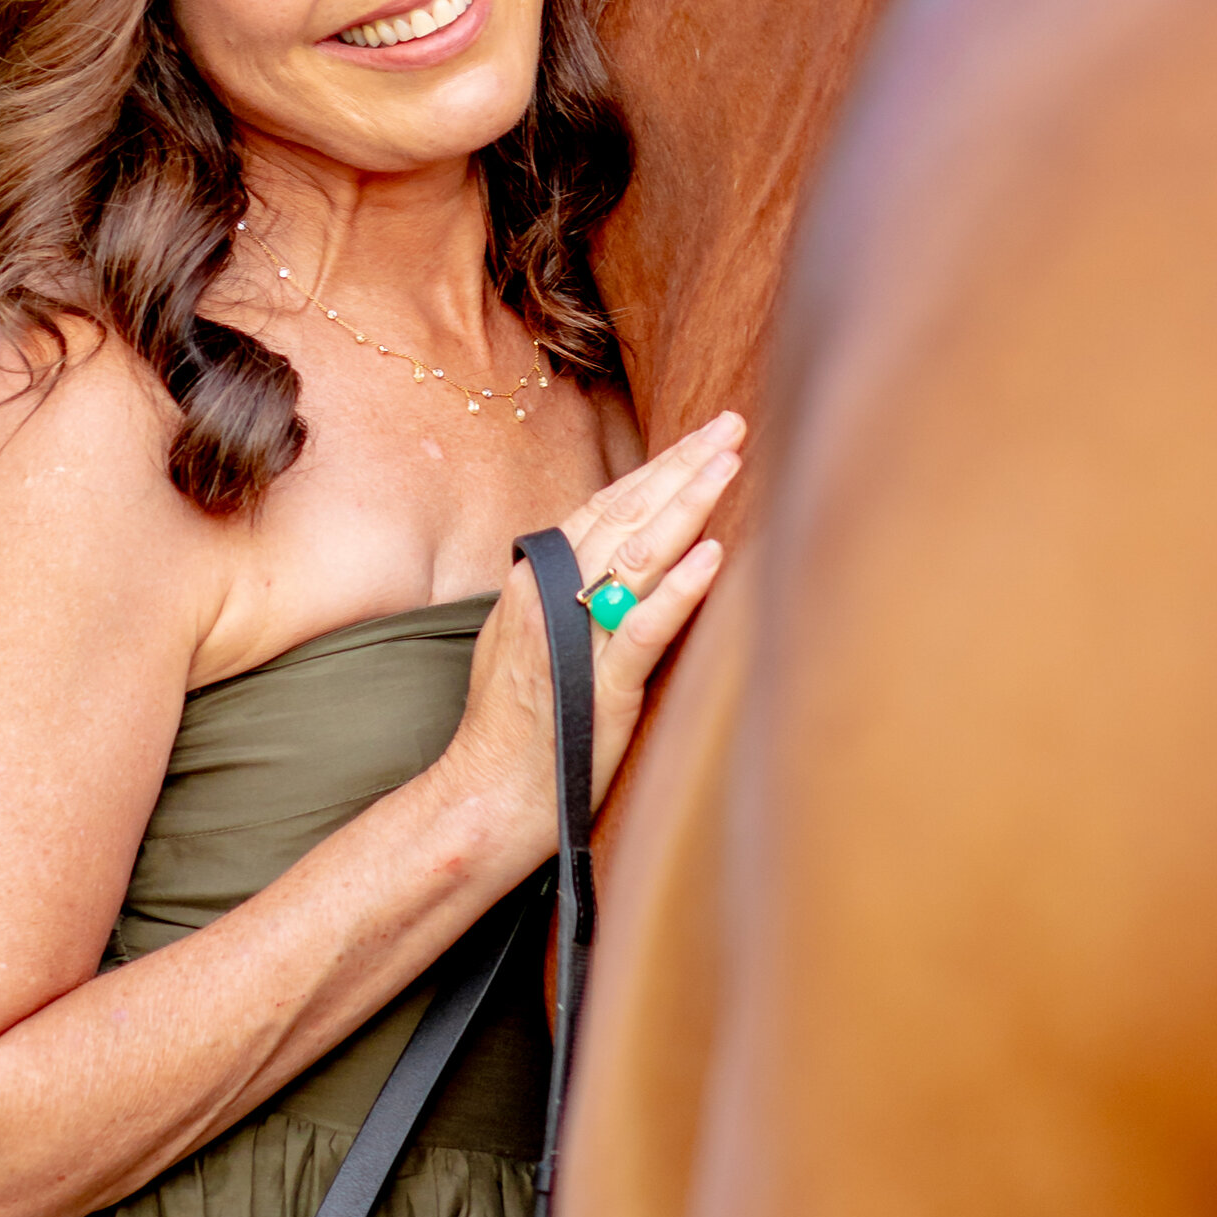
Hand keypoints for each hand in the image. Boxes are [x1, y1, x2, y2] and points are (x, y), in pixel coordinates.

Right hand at [444, 416, 745, 881]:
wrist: (486, 792)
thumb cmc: (512, 720)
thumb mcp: (524, 636)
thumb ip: (559, 591)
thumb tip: (604, 558)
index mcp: (535, 580)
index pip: (604, 507)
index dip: (654, 469)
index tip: (699, 439)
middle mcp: (551, 595)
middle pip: (625, 515)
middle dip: (681, 465)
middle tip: (729, 424)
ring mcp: (575, 639)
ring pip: (637, 557)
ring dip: (687, 505)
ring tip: (729, 465)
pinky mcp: (600, 687)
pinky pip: (643, 628)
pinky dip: (678, 590)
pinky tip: (711, 556)